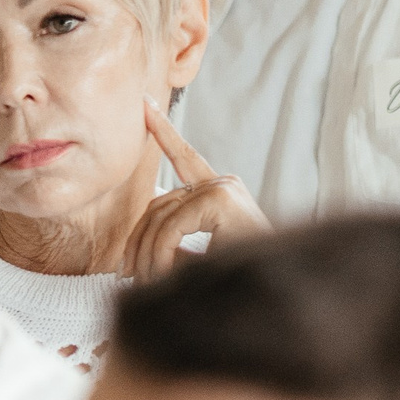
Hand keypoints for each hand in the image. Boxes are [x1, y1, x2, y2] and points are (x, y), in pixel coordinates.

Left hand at [122, 99, 269, 280]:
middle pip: (158, 202)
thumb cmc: (240, 280)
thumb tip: (139, 249)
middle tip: (126, 273)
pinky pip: (170, 226)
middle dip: (138, 239)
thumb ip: (174, 242)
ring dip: (147, 254)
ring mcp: (223, 188)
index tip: (144, 104)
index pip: (183, 158)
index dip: (163, 132)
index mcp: (221, 191)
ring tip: (143, 283)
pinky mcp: (221, 200)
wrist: (274, 294)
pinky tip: (161, 276)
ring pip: (160, 217)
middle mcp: (224, 183)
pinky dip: (159, 255)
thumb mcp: (201, 256)